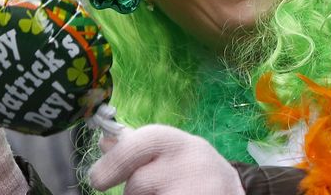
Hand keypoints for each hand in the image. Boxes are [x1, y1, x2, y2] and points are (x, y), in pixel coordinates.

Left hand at [89, 124, 243, 194]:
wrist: (233, 191)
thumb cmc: (192, 170)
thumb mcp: (169, 150)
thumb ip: (135, 146)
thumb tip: (104, 141)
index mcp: (175, 142)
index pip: (135, 146)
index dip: (112, 164)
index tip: (98, 181)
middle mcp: (188, 163)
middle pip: (136, 184)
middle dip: (134, 191)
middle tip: (149, 191)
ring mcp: (194, 190)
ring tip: (170, 194)